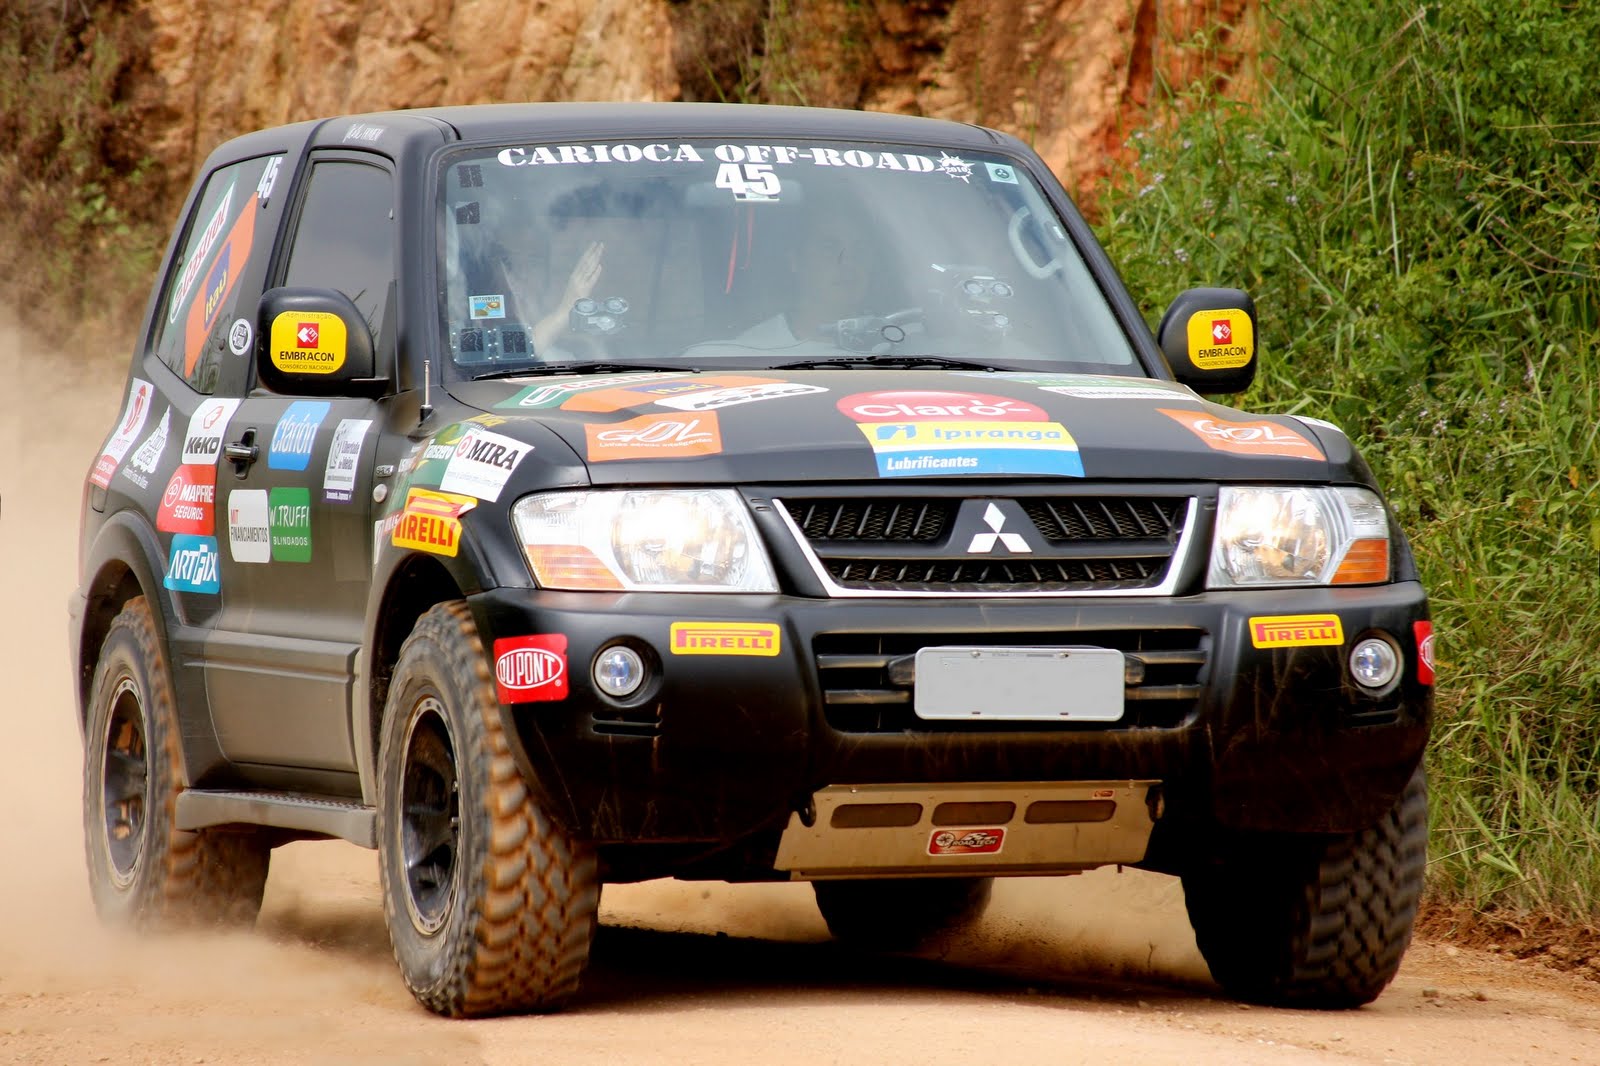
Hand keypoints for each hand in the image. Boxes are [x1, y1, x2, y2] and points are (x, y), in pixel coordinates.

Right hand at [534, 240, 604, 355]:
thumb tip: (592, 276)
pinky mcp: (582, 292)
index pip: (583, 262)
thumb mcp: (578, 292)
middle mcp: (576, 279)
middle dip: (593, 252)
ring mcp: (578, 284)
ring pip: (588, 268)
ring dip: (595, 258)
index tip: (595, 245)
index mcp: (574, 277)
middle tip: (601, 243)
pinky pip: (590, 281)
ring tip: (601, 249)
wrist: (562, 315)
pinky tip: (600, 266)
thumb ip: (584, 284)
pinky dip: (595, 273)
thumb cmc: (570, 306)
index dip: (589, 253)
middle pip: (586, 262)